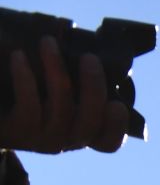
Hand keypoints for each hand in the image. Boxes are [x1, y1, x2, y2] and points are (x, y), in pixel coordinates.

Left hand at [1, 39, 127, 153]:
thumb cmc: (22, 94)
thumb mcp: (54, 90)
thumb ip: (75, 81)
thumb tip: (93, 46)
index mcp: (79, 134)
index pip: (108, 143)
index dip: (117, 127)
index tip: (117, 104)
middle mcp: (65, 142)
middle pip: (89, 123)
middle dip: (94, 88)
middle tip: (89, 57)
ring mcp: (41, 140)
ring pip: (61, 108)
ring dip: (57, 70)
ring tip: (47, 41)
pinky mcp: (17, 132)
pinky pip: (29, 105)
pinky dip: (26, 78)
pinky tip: (19, 56)